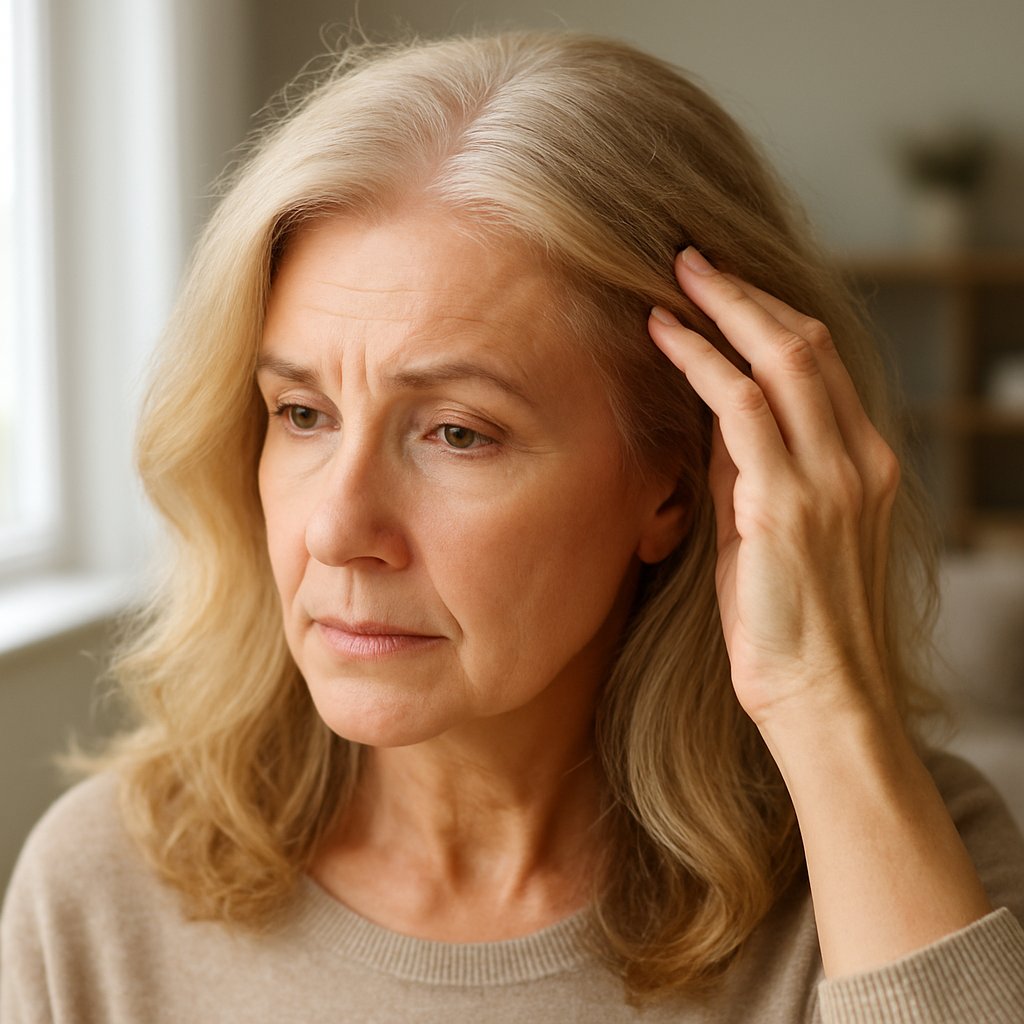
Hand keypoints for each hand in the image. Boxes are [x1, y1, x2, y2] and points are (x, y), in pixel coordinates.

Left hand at [647, 247, 899, 733]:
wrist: (821, 698)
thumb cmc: (789, 624)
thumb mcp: (773, 531)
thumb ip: (750, 468)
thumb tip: (711, 412)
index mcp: (861, 462)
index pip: (818, 363)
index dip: (766, 315)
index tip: (720, 288)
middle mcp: (856, 458)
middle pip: (805, 342)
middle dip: (745, 291)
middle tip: (691, 257)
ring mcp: (829, 478)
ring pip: (781, 357)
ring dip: (724, 307)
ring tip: (675, 273)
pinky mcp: (786, 504)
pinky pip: (742, 408)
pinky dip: (701, 360)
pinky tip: (666, 334)